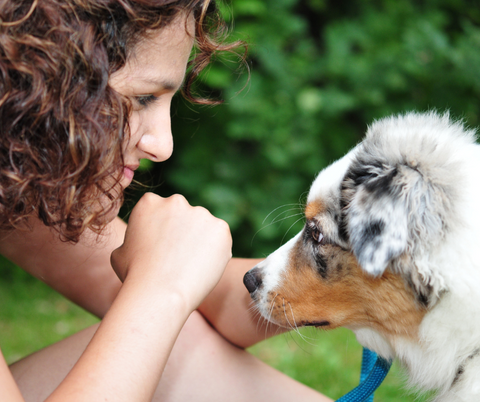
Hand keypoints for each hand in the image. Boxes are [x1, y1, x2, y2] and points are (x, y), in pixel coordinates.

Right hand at [111, 193, 231, 311]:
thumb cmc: (135, 276)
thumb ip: (131, 240)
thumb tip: (134, 242)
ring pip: (204, 227)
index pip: (160, 210)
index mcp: (150, 202)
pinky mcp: (220, 228)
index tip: (161, 248)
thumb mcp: (119, 253)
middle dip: (183, 232)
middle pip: (184, 215)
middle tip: (178, 258)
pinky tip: (204, 266)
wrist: (160, 292)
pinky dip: (216, 251)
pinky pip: (220, 238)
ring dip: (200, 241)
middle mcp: (176, 202)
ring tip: (190, 266)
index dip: (162, 230)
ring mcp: (201, 213)